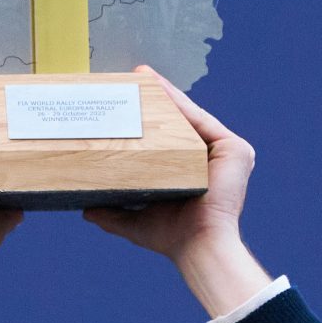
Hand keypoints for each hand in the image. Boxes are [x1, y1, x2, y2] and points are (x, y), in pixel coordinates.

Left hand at [83, 67, 269, 317]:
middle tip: (134, 78)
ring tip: (144, 76)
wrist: (197, 246)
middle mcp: (212, 159)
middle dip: (158, 98)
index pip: (171, 137)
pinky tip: (162, 90)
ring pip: (190, 117)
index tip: (130, 96)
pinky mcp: (235, 149)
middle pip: (181, 122)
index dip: (152, 116)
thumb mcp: (134, 220)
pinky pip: (201, 121)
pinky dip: (181, 104)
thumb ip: (112, 213)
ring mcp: (226, 153)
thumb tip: (86, 210)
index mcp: (194, 171)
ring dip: (168, 94)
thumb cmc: (171, 236)